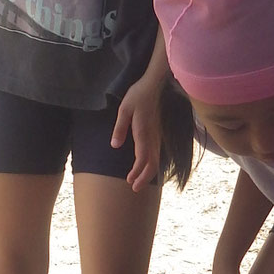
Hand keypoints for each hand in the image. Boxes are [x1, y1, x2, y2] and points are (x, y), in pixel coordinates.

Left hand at [110, 71, 162, 191]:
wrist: (155, 84)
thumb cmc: (138, 95)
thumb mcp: (124, 109)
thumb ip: (120, 128)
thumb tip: (115, 146)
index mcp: (143, 132)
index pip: (142, 158)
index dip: (137, 172)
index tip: (129, 181)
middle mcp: (152, 137)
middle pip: (152, 163)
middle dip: (144, 178)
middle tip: (135, 189)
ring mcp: (157, 135)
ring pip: (156, 160)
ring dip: (148, 173)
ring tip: (140, 182)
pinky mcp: (158, 133)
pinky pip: (157, 153)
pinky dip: (153, 165)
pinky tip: (147, 168)